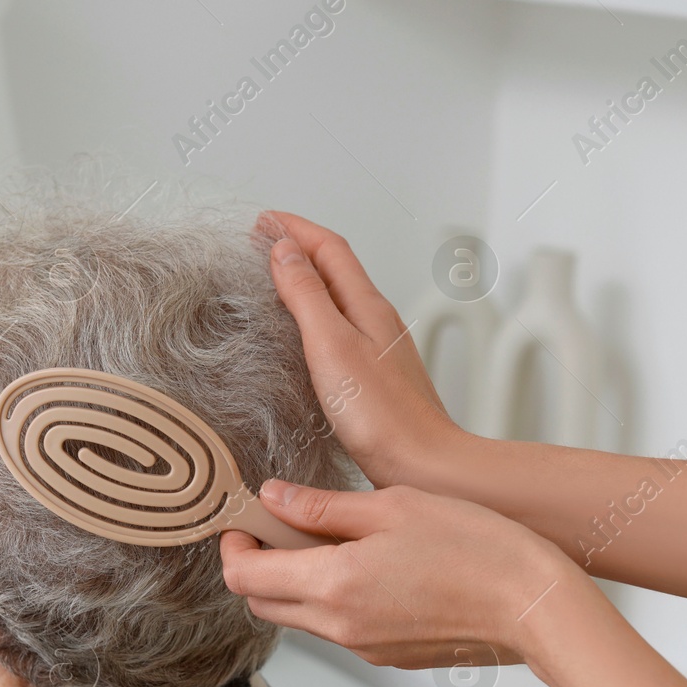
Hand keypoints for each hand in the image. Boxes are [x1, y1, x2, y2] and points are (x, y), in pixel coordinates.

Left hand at [221, 479, 565, 671]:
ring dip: (295, 582)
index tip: (246, 518)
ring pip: (300, 618)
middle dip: (258, 564)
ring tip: (330, 537)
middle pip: (263, 603)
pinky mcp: (389, 656)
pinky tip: (366, 564)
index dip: (234, 546)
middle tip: (283, 522)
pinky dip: (332, 598)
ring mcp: (365, 648)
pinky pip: (339, 628)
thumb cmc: (475, 545)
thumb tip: (271, 498)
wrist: (535, 605)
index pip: (245, 578)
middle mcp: (341, 627)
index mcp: (334, 585)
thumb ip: (322, 507)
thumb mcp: (393, 506)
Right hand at [261, 212, 464, 488]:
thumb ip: (306, 294)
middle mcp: (377, 322)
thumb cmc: (383, 416)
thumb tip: (284, 250)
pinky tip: (304, 335)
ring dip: (307, 280)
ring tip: (276, 277)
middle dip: (299, 247)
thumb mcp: (331, 345)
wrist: (424, 465)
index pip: (329, 248)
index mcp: (367, 306)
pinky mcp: (375, 379)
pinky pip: (342, 330)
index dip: (294, 229)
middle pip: (336, 268)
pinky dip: (316, 316)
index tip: (262, 221)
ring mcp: (378, 350)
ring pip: (339, 298)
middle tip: (263, 240)